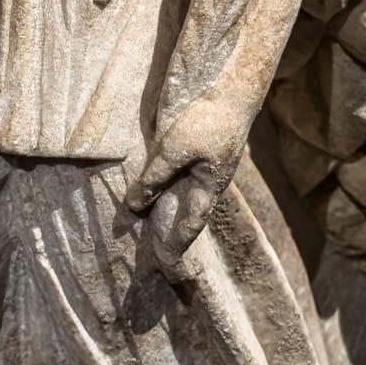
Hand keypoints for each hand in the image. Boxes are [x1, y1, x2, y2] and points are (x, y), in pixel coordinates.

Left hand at [127, 104, 242, 281]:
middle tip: (162, 270)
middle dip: (174, 243)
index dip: (176, 250)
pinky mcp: (202, 158)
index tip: (167, 272)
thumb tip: (133, 206)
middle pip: (187, 220)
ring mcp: (207, 172)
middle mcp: (208, 186)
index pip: (188, 228)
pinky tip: (158, 199)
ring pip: (184, 202)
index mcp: (207, 189)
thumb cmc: (206, 120)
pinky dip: (170, 197)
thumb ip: (155, 177)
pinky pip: (183, 185)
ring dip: (171, 221)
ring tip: (155, 240)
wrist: (232, 92)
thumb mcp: (174, 149)